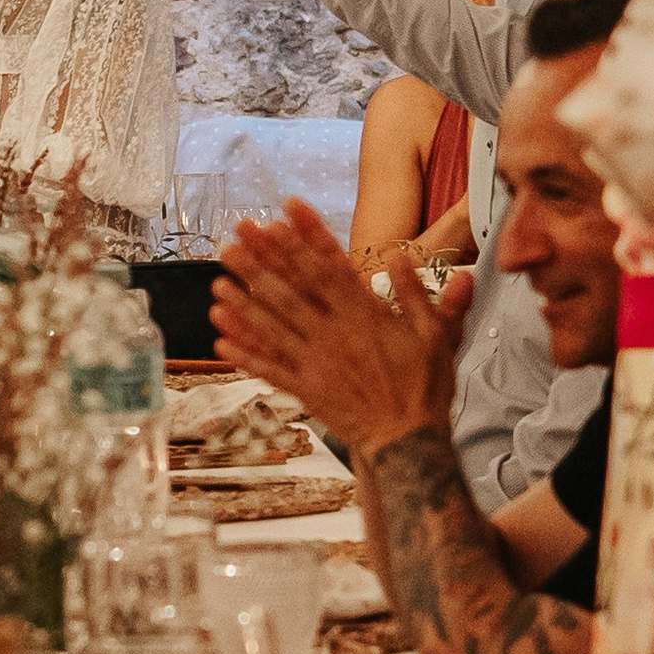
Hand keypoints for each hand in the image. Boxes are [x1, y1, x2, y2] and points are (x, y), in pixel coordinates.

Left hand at [213, 198, 459, 452]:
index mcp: (364, 315)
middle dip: (261, 260)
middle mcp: (334, 333)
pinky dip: (244, 354)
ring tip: (219, 279)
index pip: (329, 265)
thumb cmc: (423, 389)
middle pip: (291, 289)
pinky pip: (269, 369)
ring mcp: (316, 361)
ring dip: (243, 301)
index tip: (285, 211)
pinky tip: (220, 339)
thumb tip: (400, 257)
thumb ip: (416, 294)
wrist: (407, 441)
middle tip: (235, 236)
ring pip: (273, 325)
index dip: (305, 236)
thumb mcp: (435, 335)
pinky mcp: (305, 389)